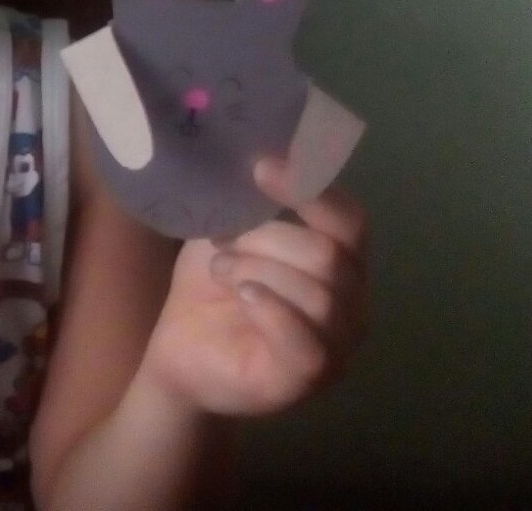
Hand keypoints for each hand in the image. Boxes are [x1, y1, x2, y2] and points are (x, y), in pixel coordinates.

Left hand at [139, 158, 368, 415]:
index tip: (261, 168)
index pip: (350, 221)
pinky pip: (306, 341)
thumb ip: (248, 201)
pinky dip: (268, 307)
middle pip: (330, 255)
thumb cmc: (211, 289)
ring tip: (221, 271)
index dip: (311, 190)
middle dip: (267, 238)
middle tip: (223, 241)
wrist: (179, 353)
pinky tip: (240, 296)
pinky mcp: (309, 378)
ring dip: (258, 270)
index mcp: (339, 262)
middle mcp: (351, 304)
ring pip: (319, 294)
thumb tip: (254, 153)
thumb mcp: (227, 232)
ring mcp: (337, 346)